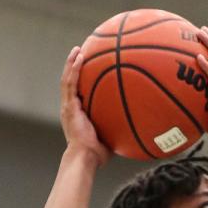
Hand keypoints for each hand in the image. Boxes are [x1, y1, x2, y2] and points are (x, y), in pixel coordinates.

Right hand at [60, 47, 110, 164]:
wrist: (86, 158)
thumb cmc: (99, 154)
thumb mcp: (112, 136)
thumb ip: (121, 127)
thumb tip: (140, 124)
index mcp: (78, 114)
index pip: (79, 93)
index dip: (82, 80)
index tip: (90, 69)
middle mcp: (71, 108)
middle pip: (72, 82)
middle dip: (75, 67)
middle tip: (82, 53)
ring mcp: (69, 106)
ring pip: (67, 79)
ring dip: (71, 63)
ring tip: (78, 49)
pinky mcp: (68, 106)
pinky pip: (70, 83)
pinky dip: (73, 69)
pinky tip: (79, 57)